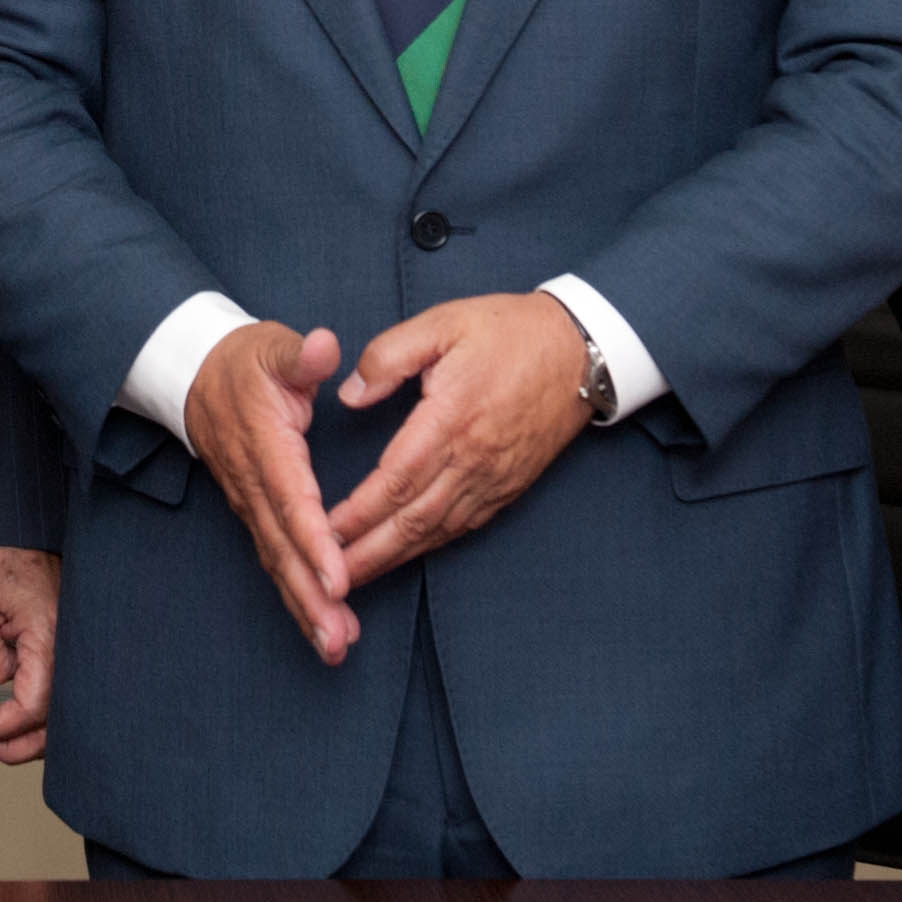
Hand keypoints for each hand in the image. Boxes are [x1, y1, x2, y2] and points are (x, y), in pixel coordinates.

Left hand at [0, 543, 61, 763]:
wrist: (17, 531)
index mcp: (49, 639)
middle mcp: (68, 651)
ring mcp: (71, 653)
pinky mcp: (67, 651)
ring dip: (25, 734)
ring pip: (59, 717)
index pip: (32, 710)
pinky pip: (57, 695)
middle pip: (54, 726)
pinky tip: (8, 710)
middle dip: (13, 745)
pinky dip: (35, 715)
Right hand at [184, 320, 355, 662]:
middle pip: (281, 547)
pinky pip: (275, 561)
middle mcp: (253, 484)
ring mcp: (249, 504)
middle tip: (337, 636)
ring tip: (335, 646)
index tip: (337, 576)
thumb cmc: (242, 363)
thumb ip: (298, 354)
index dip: (313, 540)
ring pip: (276, 562)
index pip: (290, 498)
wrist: (194, 376)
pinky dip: (297, 597)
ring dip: (304, 607)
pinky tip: (323, 628)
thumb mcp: (270, 347)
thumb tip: (323, 347)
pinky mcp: (253, 515)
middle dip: (309, 595)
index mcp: (264, 444)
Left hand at [321, 292, 594, 586]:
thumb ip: (390, 355)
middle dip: (366, 553)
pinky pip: (461, 526)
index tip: (321, 532)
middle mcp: (473, 459)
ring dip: (392, 558)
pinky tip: (402, 555)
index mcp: (452, 418)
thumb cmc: (509, 331)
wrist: (580, 351)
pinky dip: (427, 546)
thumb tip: (350, 395)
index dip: (357, 513)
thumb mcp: (443, 323)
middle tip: (326, 579)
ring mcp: (493, 479)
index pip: (394, 480)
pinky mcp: (507, 487)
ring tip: (353, 578)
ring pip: (435, 531)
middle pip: (411, 520)